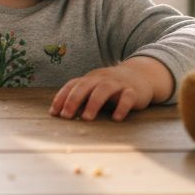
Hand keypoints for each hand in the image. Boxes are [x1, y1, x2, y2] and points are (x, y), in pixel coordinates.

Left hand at [49, 57, 172, 121]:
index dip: (61, 97)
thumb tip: (59, 114)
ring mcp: (118, 84)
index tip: (53, 112)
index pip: (72, 84)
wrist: (141, 75)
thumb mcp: (94, 88)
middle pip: (85, 86)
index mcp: (90, 79)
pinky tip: (116, 118)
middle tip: (65, 116)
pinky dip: (121, 107)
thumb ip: (80, 98)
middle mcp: (102, 79)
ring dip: (93, 103)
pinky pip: (127, 97)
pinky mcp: (133, 91)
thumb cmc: (112, 87)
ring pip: (104, 90)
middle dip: (73, 100)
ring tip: (86, 118)